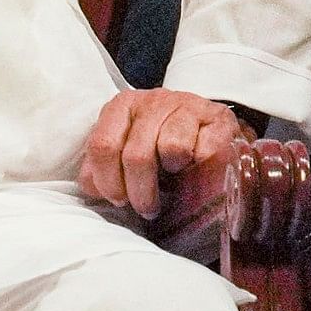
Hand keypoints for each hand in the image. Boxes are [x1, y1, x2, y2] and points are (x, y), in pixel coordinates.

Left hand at [82, 88, 239, 219]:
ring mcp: (187, 105)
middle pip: (136, 154)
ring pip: (172, 149)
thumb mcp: (124, 146)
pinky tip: (197, 167)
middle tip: (147, 208)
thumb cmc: (159, 138)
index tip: (119, 200)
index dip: (108, 180)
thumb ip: (101, 165)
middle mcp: (152, 101)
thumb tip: (92, 189)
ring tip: (174, 174)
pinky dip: (201, 168)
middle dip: (140, 191)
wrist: (206, 122)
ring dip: (173, 172)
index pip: (102, 146)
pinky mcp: (218, 117)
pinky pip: (207, 151)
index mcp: (121, 106)